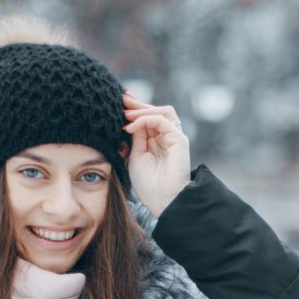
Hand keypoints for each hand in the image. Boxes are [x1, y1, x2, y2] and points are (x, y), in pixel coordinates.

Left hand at [123, 90, 190, 218]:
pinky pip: (161, 120)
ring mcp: (174, 137)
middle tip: (121, 99)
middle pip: (156, 111)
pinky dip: (145, 119)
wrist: (162, 200)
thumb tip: (129, 119)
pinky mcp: (179, 139)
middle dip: (138, 104)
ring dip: (143, 109)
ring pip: (162, 111)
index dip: (136, 109)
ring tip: (126, 113)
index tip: (120, 102)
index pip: (148, 119)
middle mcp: (167, 138)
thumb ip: (135, 137)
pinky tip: (131, 126)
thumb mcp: (136, 155)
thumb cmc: (148, 184)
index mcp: (157, 142)